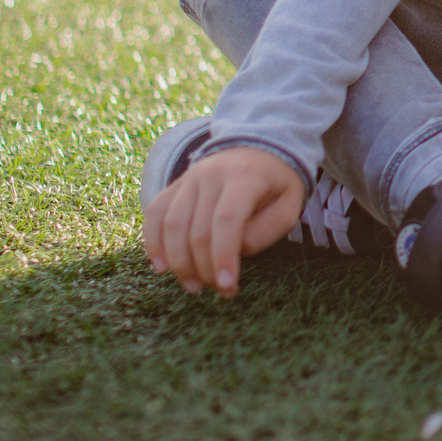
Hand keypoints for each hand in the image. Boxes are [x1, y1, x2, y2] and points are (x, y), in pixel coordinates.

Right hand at [142, 146, 305, 297]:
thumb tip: (233, 251)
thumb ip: (266, 231)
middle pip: (198, 228)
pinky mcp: (174, 185)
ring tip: (194, 286)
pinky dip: (153, 242)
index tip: (227, 286)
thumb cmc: (275, 186)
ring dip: (179, 262)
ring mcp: (189, 178)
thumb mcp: (288, 206)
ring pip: (172, 224)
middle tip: (220, 290)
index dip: (223, 256)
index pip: (227, 219)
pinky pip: (154, 213)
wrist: (257, 149)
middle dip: (205, 268)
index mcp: (245, 176)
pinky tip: (162, 267)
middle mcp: (212, 173)